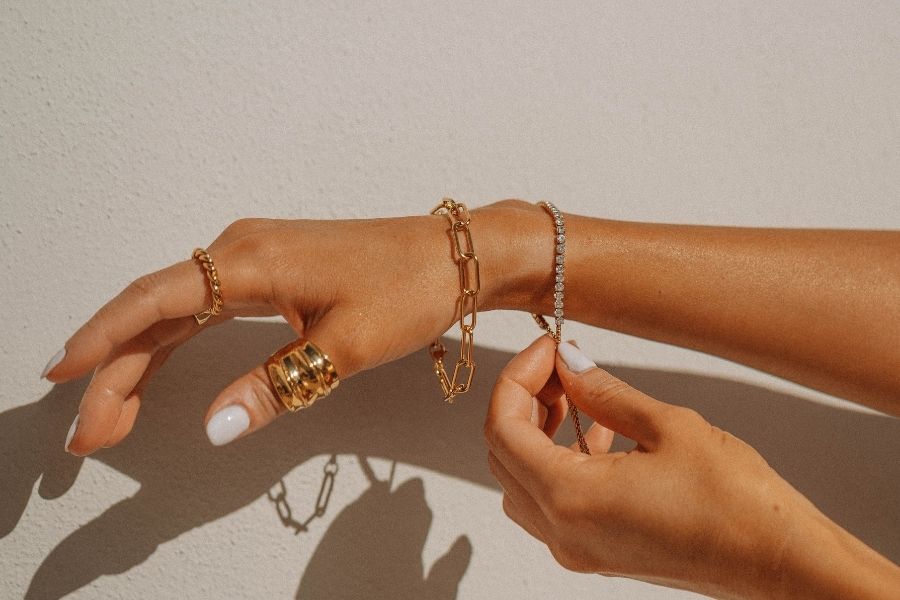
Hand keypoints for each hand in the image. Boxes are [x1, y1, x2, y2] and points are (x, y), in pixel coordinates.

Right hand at [45, 213, 474, 455]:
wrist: (457, 256)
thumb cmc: (410, 289)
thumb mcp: (344, 346)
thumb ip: (275, 384)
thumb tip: (215, 425)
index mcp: (252, 260)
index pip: (155, 302)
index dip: (104, 340)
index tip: (64, 376)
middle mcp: (243, 249)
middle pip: (156, 311)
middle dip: (117, 371)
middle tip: (91, 433)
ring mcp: (256, 256)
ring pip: (176, 309)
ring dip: (141, 359)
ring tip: (114, 415)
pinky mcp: (273, 268)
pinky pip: (206, 304)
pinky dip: (176, 338)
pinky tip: (158, 366)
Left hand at [484, 336, 899, 598]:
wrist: (779, 562)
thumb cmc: (737, 503)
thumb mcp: (668, 426)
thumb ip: (604, 392)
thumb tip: (568, 364)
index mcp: (570, 499)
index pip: (503, 428)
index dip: (517, 378)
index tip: (546, 347)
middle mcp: (562, 532)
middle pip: (503, 455)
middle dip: (522, 401)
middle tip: (558, 366)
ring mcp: (577, 549)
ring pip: (521, 482)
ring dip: (537, 433)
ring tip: (577, 395)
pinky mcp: (596, 553)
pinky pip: (551, 504)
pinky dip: (557, 463)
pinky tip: (597, 436)